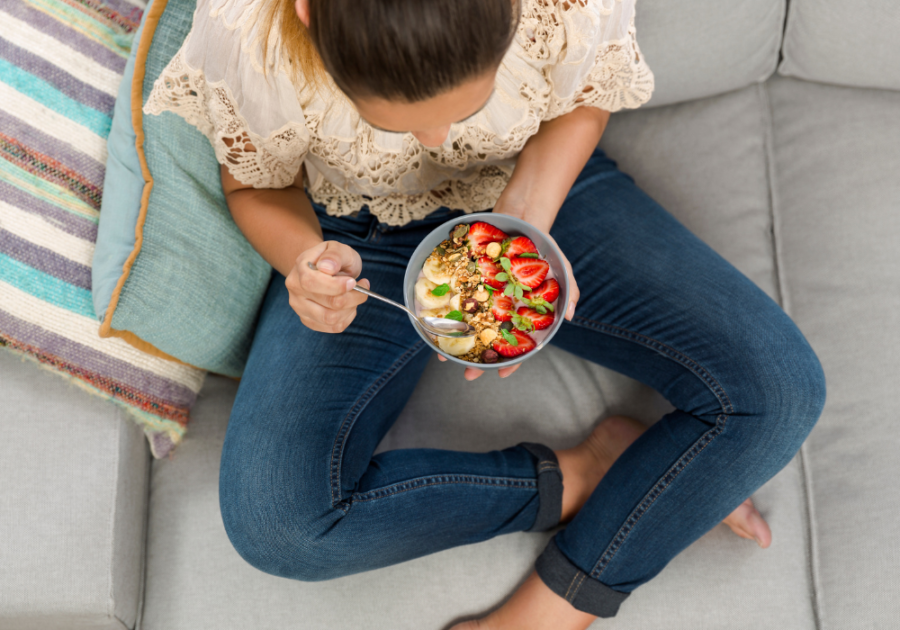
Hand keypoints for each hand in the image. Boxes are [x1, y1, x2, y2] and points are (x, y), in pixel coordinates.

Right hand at [285, 240, 368, 332]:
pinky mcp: (309, 321)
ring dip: (351, 308)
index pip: (312, 282)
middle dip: (353, 296)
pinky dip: (348, 317)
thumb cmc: (333, 259)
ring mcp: (300, 307)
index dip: (336, 286)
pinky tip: (349, 305)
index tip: (353, 281)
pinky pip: (333, 327)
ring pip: (331, 318)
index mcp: (300, 268)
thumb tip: (327, 267)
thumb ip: (334, 255)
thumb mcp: (338, 248)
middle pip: (328, 303)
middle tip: (363, 286)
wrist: (324, 268)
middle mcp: (296, 289)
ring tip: (356, 295)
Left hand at [439, 217, 579, 381]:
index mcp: (522, 312)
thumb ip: (569, 291)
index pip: (519, 344)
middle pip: (489, 340)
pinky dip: (446, 312)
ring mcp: (483, 296)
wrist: (521, 216)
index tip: (502, 375)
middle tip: (468, 376)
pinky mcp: (467, 281)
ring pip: (469, 324)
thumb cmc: (544, 247)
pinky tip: (435, 323)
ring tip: (444, 356)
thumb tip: (568, 316)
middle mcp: (501, 308)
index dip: (512, 361)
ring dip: (457, 342)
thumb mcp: (562, 267)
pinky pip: (455, 299)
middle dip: (478, 361)